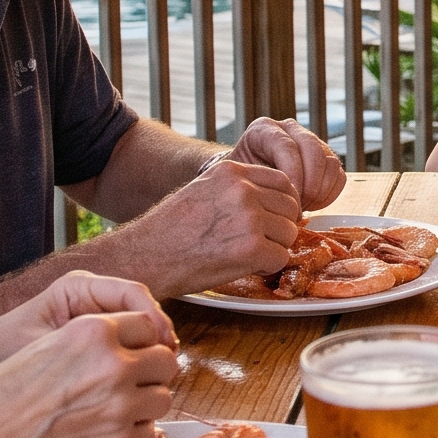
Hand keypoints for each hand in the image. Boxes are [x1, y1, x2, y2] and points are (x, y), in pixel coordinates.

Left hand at [0, 270, 172, 379]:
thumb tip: (146, 345)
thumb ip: (89, 343)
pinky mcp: (93, 346)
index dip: (154, 319)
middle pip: (142, 314)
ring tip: (158, 379)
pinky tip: (138, 387)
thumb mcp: (45, 344)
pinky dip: (135, 367)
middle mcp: (91, 300)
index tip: (162, 344)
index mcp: (79, 288)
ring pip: (139, 335)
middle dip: (158, 339)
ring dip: (150, 355)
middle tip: (167, 366)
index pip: (132, 294)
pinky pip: (125, 351)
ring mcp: (94, 323)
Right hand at [0, 310, 179, 437]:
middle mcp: (114, 364)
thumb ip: (93, 343)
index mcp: (93, 331)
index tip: (135, 353)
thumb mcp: (47, 345)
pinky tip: (106, 433)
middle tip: (132, 383)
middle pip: (165, 360)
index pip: (148, 325)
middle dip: (151, 371)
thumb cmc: (1, 396)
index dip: (142, 341)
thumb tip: (130, 349)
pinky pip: (149, 432)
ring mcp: (121, 406)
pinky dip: (133, 433)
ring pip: (163, 397)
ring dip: (145, 403)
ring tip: (115, 410)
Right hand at [101, 160, 304, 293]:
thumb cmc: (170, 230)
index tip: (271, 219)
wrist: (146, 257)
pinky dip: (267, 267)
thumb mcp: (203, 190)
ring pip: (289, 234)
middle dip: (279, 228)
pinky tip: (244, 266)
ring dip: (274, 248)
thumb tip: (272, 201)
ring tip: (246, 254)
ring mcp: (249, 217)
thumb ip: (237, 189)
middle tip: (258, 242)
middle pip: (290, 208)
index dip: (281, 205)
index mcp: (232, 170)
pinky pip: (281, 258)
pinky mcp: (251, 247)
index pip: (283, 182)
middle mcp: (243, 189)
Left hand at [230, 117, 345, 209]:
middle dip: (309, 184)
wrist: (247, 184)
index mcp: (264, 129)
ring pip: (330, 163)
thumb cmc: (239, 184)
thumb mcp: (238, 179)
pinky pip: (339, 176)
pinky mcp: (326, 160)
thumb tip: (276, 201)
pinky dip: (329, 195)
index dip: (292, 175)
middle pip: (314, 151)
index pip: (286, 146)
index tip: (288, 199)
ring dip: (319, 191)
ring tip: (301, 207)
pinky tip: (311, 204)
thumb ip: (253, 182)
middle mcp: (290, 129)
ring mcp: (311, 143)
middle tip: (297, 207)